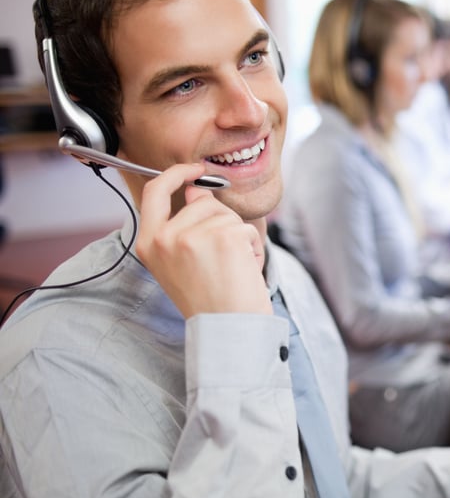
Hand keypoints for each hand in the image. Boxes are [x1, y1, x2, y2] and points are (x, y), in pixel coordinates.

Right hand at [135, 163, 270, 318]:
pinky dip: (253, 247)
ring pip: (226, 215)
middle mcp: (165, 237)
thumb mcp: (182, 262)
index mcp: (148, 243)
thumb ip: (185, 225)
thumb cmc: (209, 300)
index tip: (195, 169)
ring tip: (232, 268)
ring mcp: (192, 235)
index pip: (155, 192)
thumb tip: (197, 190)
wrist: (227, 328)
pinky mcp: (222, 236)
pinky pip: (246, 228)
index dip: (175, 174)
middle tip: (225, 257)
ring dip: (238, 237)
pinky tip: (244, 270)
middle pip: (202, 203)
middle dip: (222, 222)